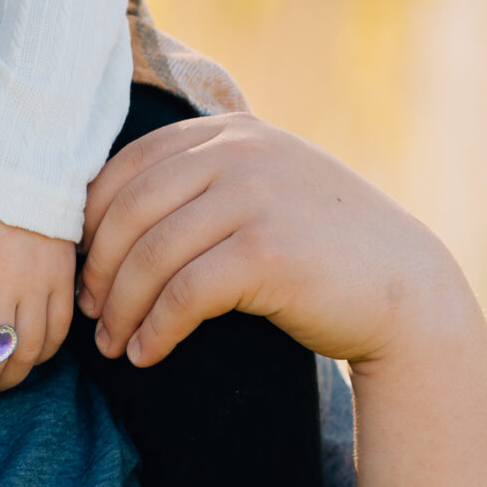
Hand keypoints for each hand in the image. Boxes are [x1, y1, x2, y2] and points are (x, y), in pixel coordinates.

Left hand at [78, 113, 458, 368]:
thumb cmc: (322, 246)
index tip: (81, 266)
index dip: (92, 220)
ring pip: (151, 256)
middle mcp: (240, 152)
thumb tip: (104, 213)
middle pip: (131, 211)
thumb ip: (205, 178)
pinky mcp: (266, 252)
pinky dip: (156, 330)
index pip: (129, 166)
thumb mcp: (263, 186)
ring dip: (121, 309)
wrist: (405, 289)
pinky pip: (184, 294)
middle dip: (98, 268)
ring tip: (112, 345)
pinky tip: (147, 355)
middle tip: (88, 313)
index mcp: (229, 131)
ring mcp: (254, 198)